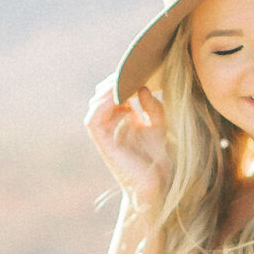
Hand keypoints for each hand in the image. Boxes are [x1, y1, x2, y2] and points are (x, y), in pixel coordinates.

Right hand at [86, 79, 168, 205]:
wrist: (157, 184)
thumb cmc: (158, 158)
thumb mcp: (160, 126)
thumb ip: (153, 107)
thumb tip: (143, 88)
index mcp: (124, 118)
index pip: (116, 92)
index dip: (121, 80)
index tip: (134, 69)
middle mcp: (112, 124)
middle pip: (103, 95)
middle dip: (112, 82)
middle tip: (127, 71)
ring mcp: (106, 134)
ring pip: (95, 105)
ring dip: (105, 91)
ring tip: (120, 80)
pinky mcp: (103, 143)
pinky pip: (93, 120)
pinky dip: (100, 106)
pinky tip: (115, 96)